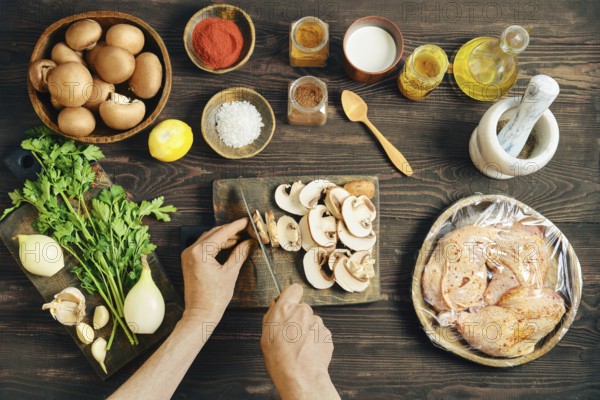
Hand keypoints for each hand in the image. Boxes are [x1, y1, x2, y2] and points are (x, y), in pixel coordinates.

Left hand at [180, 218, 251, 321]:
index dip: (236, 226)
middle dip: (231, 231)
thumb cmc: (214, 298)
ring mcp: (188, 255)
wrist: (200, 314)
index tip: (247, 220)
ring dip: (224, 237)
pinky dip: (217, 245)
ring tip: (241, 238)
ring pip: (209, 238)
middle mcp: (191, 250)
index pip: (222, 233)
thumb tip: (249, 242)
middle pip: (214, 233)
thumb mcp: (231, 273)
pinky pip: (204, 246)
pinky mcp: (189, 261)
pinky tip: (229, 245)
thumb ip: (240, 253)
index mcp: (200, 252)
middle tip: (246, 229)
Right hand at [261, 284, 339, 399]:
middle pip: (302, 308)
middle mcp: (303, 311)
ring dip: (307, 331)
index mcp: (285, 309)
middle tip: (291, 335)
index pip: (293, 289)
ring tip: (300, 347)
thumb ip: (271, 316)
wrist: (300, 376)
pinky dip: (315, 340)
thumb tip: (275, 306)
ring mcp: (317, 322)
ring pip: (312, 322)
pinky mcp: (327, 333)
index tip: (290, 303)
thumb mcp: (265, 336)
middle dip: (299, 318)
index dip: (292, 296)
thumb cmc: (280, 359)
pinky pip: (319, 333)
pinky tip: (308, 352)